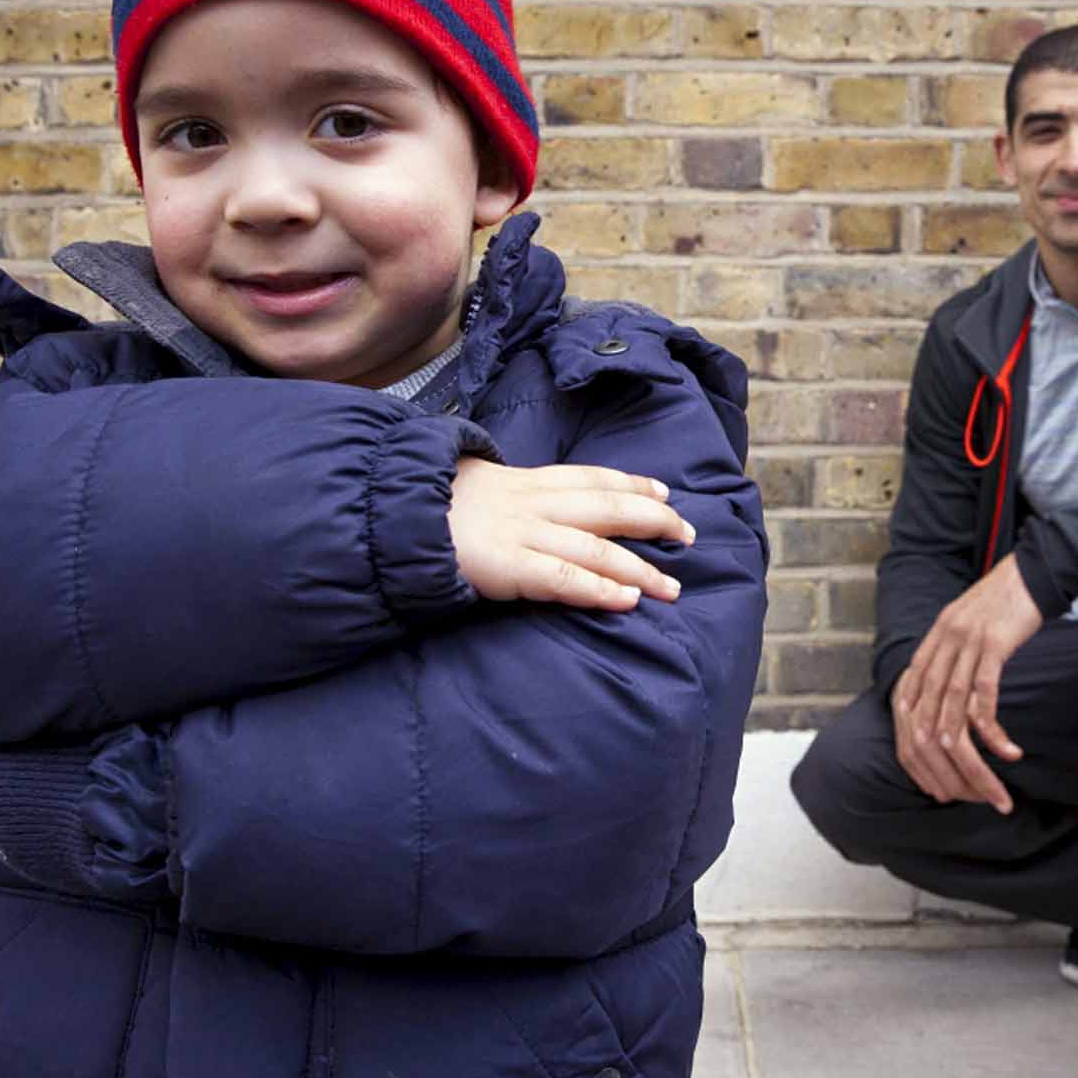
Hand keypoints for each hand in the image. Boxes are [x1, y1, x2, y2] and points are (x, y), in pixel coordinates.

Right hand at [449, 459, 693, 611]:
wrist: (389, 515)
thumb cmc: (428, 506)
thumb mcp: (475, 486)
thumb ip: (509, 494)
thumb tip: (528, 502)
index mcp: (525, 482)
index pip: (591, 478)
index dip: (632, 483)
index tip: (664, 493)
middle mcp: (533, 503)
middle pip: (608, 507)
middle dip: (654, 521)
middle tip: (689, 536)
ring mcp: (523, 534)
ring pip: (597, 547)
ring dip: (641, 568)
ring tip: (671, 587)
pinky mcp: (509, 566)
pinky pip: (566, 578)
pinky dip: (601, 589)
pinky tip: (629, 599)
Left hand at [890, 556, 1043, 811]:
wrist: (1032, 571)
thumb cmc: (1003, 606)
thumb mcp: (965, 630)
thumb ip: (950, 660)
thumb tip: (946, 703)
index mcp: (929, 644)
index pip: (906, 706)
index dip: (914, 747)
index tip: (930, 780)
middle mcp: (939, 645)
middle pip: (927, 716)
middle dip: (942, 764)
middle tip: (962, 796)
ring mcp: (964, 645)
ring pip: (954, 712)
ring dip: (971, 757)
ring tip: (986, 786)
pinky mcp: (992, 646)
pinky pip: (985, 697)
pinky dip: (993, 730)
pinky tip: (1008, 751)